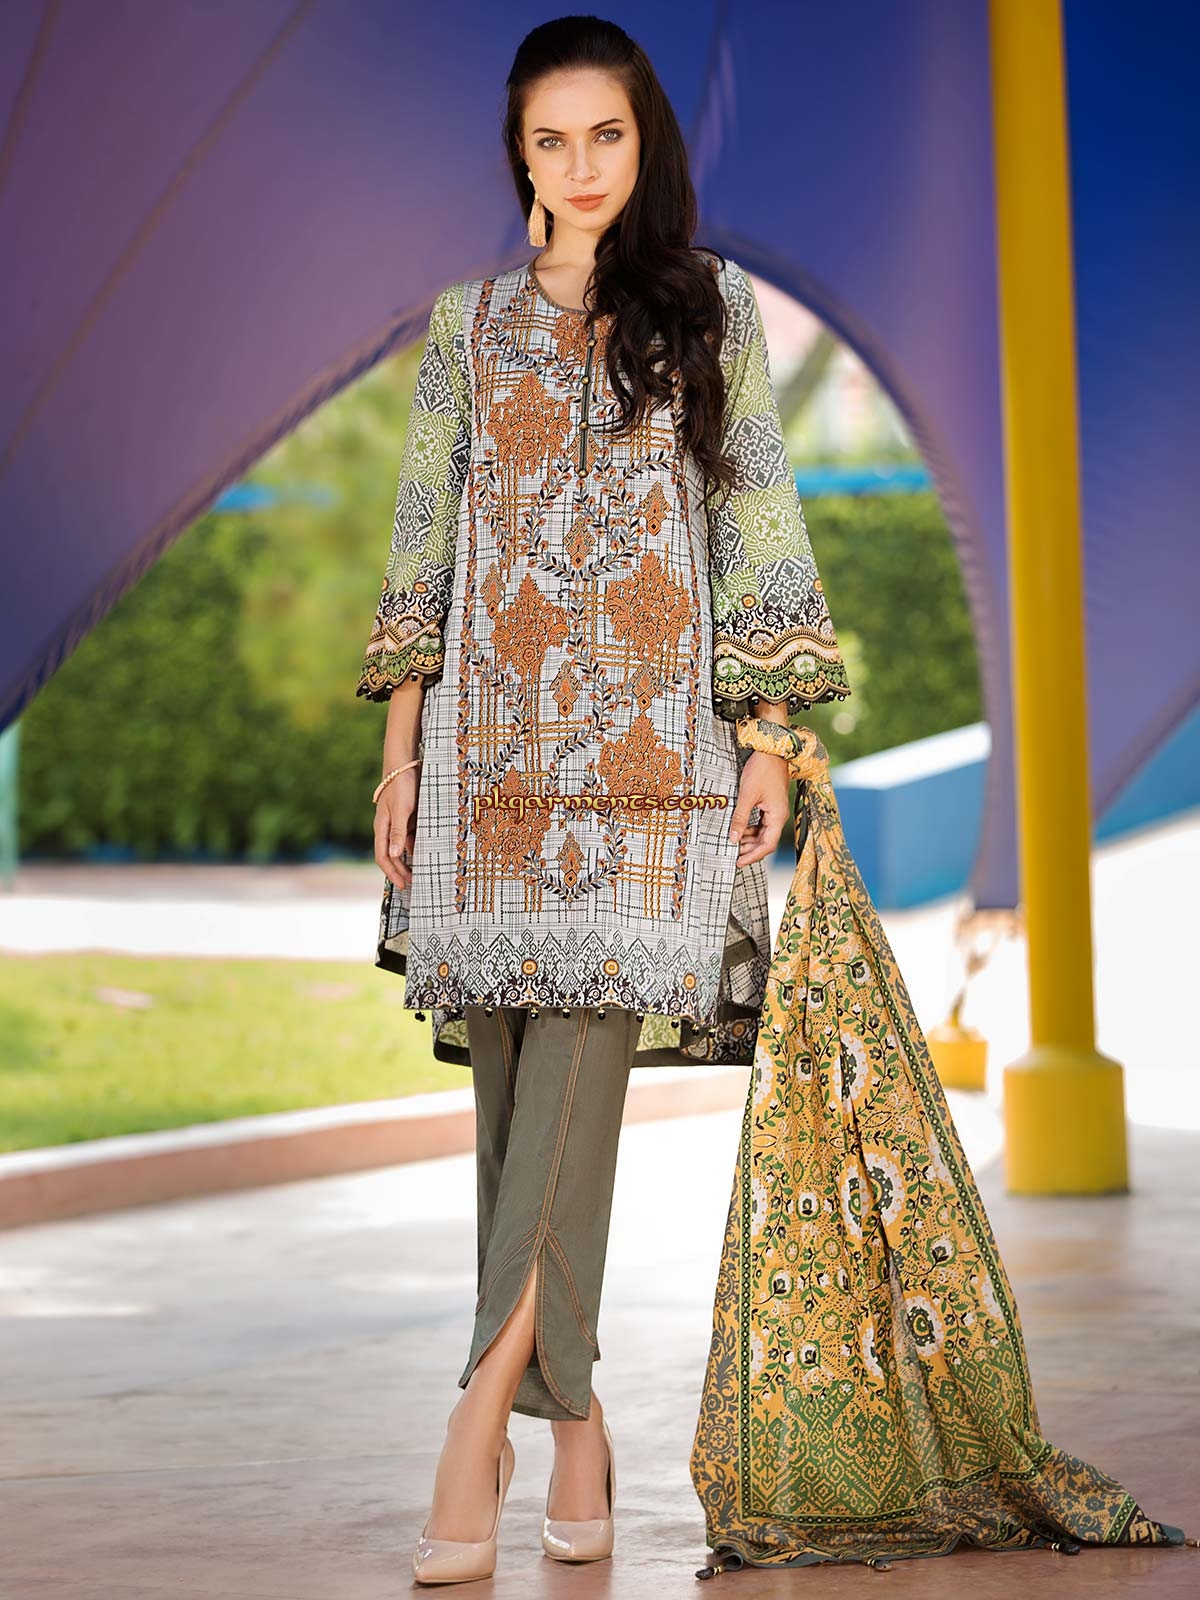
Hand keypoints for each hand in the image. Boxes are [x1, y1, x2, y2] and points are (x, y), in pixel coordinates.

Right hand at [374, 767, 419, 889]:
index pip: (383, 857)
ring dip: (409, 860)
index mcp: (382, 827)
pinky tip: (425, 852)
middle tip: (412, 883)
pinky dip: (416, 846)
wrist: (404, 764)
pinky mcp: (407, 817)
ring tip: (420, 871)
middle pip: (392, 855)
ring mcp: (397, 822)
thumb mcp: (401, 810)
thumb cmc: (401, 786)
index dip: (392, 873)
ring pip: (401, 847)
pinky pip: (410, 836)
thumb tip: (395, 855)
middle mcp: (387, 828)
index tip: (402, 885)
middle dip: (400, 871)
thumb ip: (398, 832)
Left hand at [727, 750, 789, 866]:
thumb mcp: (747, 795)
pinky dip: (752, 829)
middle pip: (767, 841)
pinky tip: (741, 830)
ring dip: (751, 839)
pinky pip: (763, 823)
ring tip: (735, 842)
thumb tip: (733, 838)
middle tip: (733, 854)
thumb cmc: (761, 769)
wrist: (771, 750)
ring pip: (764, 833)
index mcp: (777, 816)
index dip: (753, 856)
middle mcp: (779, 816)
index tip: (738, 862)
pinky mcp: (771, 805)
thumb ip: (740, 818)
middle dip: (751, 849)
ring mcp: (776, 810)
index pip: (767, 845)